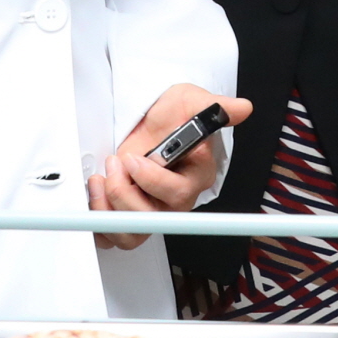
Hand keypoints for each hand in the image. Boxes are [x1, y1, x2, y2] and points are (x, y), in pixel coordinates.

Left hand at [88, 85, 250, 249]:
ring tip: (101, 178)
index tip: (135, 159)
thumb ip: (216, 107)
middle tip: (115, 164)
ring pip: (133, 233)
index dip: (153, 180)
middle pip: (153, 219)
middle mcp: (174, 200)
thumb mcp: (192, 102)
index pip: (178, 192)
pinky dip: (99, 220)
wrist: (152, 122)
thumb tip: (241, 108)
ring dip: (109, 208)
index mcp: (195, 177)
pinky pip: (114, 235)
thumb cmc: (174, 116)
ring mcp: (152, 210)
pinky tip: (96, 193)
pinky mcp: (130, 214)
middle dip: (125, 193)